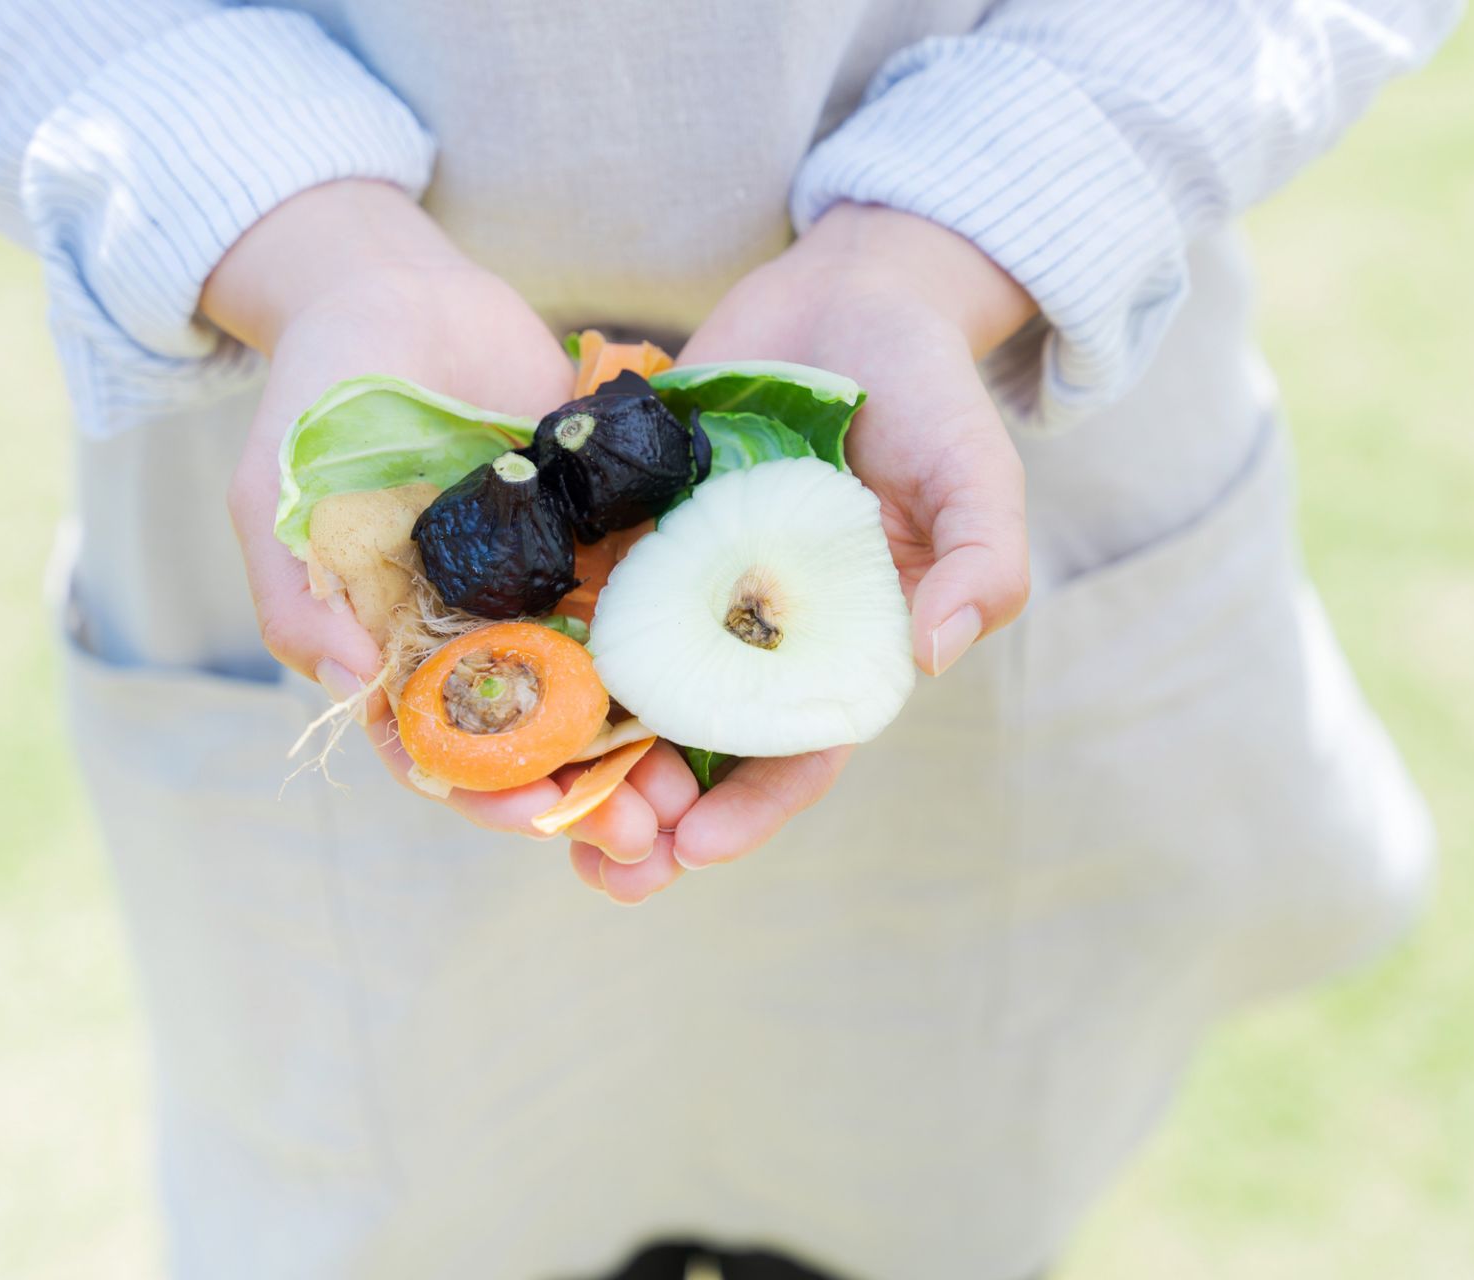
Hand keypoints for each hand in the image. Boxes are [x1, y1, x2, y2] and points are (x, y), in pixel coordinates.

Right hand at [204, 180, 697, 871]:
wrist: (397, 294)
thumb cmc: (317, 399)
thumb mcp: (276, 492)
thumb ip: (299, 592)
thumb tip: (349, 686)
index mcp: (397, 653)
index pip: (442, 753)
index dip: (486, 793)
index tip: (536, 813)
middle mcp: (479, 639)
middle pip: (537, 742)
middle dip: (585, 793)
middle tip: (643, 829)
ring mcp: (547, 592)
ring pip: (603, 692)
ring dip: (645, 745)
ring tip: (691, 780)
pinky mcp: (606, 541)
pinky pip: (650, 605)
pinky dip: (681, 649)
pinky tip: (723, 674)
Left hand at [589, 202, 1038, 891]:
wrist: (849, 293)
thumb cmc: (928, 388)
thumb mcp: (977, 467)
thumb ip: (983, 560)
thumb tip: (932, 654)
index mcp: (839, 646)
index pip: (797, 752)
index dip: (751, 810)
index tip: (693, 847)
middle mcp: (757, 634)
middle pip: (699, 748)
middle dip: (649, 812)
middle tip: (598, 859)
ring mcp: (689, 587)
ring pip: (629, 696)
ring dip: (583, 759)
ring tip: (530, 806)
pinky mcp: (632, 534)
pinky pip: (579, 603)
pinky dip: (541, 652)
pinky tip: (490, 686)